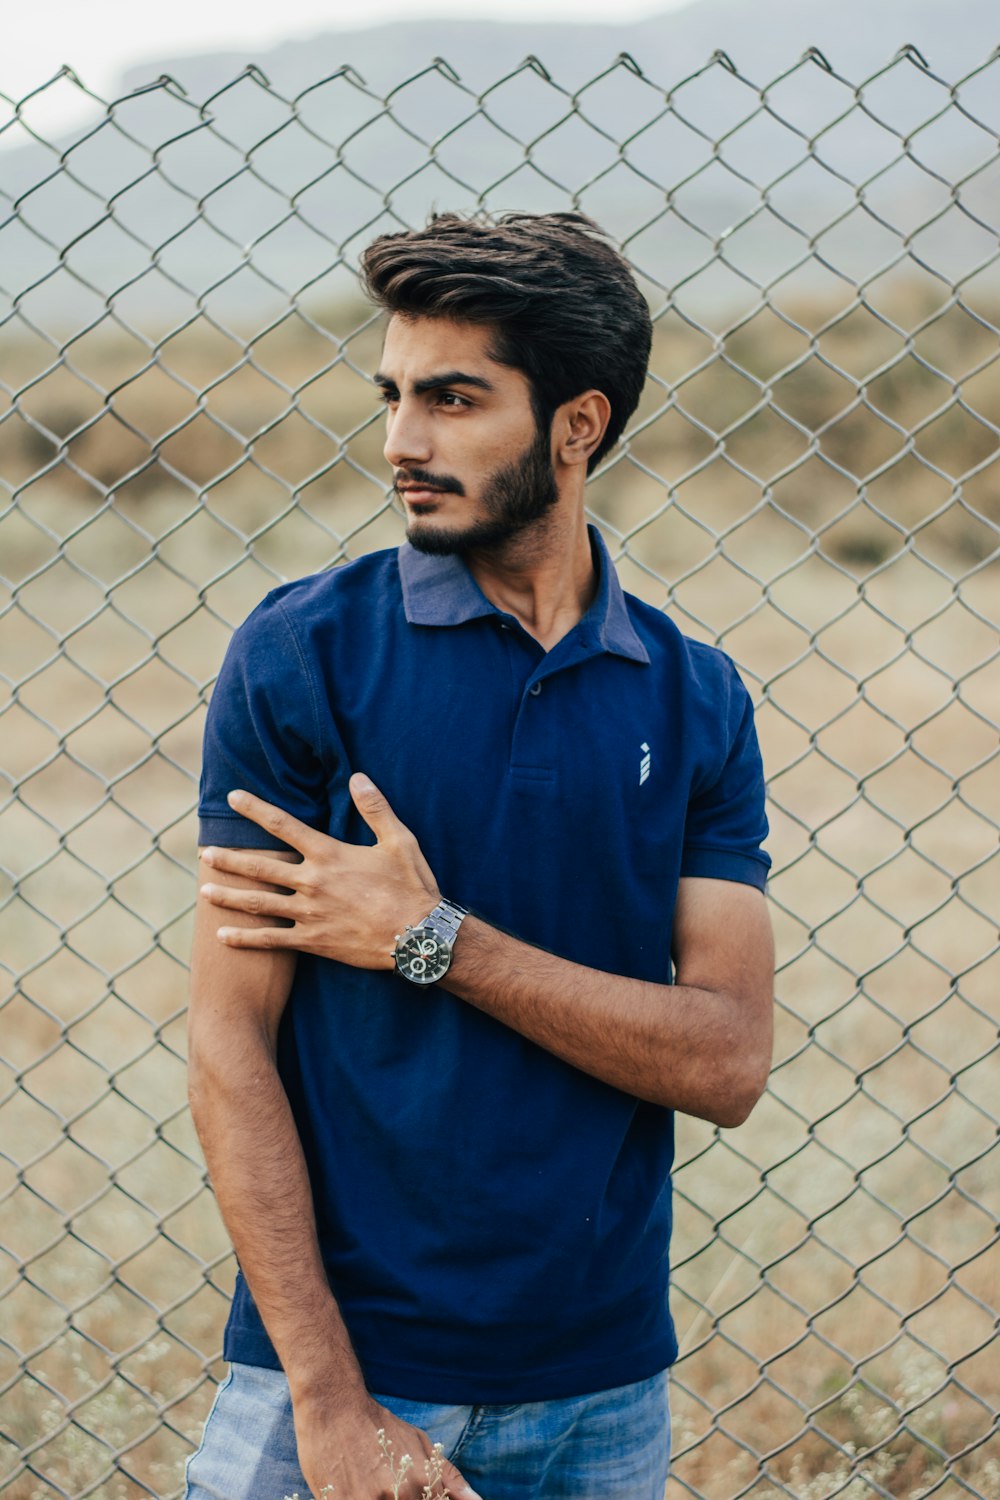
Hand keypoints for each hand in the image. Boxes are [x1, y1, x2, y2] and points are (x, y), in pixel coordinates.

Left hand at [199, 774, 439, 967]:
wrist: (419, 937)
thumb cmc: (411, 886)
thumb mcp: (399, 840)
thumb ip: (375, 808)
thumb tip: (358, 777)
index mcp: (329, 854)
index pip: (283, 826)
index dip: (256, 809)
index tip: (233, 797)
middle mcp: (312, 882)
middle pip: (261, 867)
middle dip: (230, 858)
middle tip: (205, 852)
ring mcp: (309, 914)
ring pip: (259, 903)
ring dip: (228, 896)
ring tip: (203, 890)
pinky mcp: (313, 941)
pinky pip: (271, 941)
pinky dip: (245, 939)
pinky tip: (223, 937)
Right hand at [295, 1391, 481, 1498]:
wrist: (335, 1406)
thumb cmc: (378, 1426)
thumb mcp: (419, 1443)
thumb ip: (448, 1476)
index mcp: (422, 1481)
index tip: (413, 1493)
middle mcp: (399, 1494)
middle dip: (401, 1499)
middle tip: (385, 1483)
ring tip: (370, 1482)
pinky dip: (356, 1499)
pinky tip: (355, 1487)